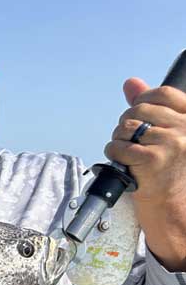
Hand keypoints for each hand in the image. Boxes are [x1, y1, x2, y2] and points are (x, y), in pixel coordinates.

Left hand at [105, 78, 185, 203]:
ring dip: (119, 139)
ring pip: (126, 128)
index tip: (135, 111)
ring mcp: (171, 143)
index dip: (143, 99)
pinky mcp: (153, 159)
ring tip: (128, 152)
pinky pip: (119, 146)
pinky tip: (122, 161)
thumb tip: (130, 83)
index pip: (164, 94)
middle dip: (126, 124)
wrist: (171, 201)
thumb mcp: (167, 132)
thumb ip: (151, 107)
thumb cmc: (167, 166)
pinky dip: (114, 153)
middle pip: (140, 110)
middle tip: (130, 140)